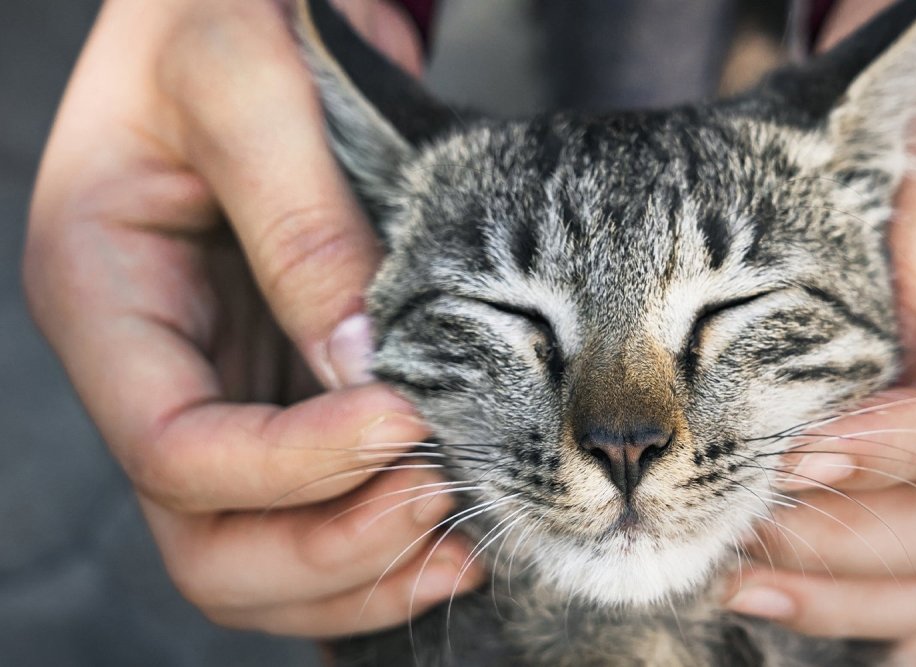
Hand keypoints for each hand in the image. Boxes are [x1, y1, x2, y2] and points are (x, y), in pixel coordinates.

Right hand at [24, 0, 479, 636]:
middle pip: (206, 539)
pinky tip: (458, 528)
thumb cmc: (220, 7)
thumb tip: (362, 368)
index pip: (175, 448)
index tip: (409, 422)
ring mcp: (223, 387)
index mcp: (104, 297)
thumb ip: (296, 221)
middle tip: (444, 502)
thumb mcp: (244, 79)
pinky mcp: (286, 388)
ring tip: (465, 538)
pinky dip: (382, 540)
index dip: (292, 467)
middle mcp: (155, 366)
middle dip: (326, 546)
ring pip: (259, 550)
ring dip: (359, 568)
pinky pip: (316, 507)